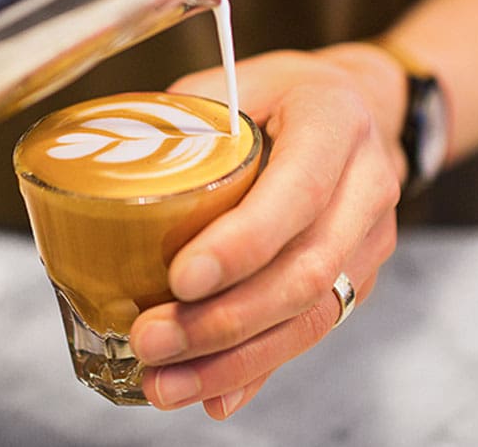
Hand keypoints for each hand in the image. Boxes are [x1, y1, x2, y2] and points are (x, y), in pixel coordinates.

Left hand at [129, 43, 407, 418]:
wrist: (360, 111)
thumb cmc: (288, 94)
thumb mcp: (239, 83)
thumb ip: (185, 122)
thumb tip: (109, 166)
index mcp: (336, 124)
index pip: (296, 195)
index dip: (242, 243)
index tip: (180, 278)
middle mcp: (366, 187)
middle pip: (303, 273)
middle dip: (222, 319)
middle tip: (151, 341)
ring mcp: (368, 241)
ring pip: (310, 317)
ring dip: (233, 360)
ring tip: (166, 383)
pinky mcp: (357, 277)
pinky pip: (312, 332)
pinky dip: (258, 369)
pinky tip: (213, 394)